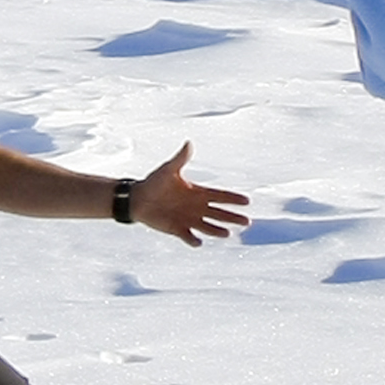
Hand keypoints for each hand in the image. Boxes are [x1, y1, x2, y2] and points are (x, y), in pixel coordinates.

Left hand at [132, 143, 248, 244]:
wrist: (137, 199)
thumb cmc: (154, 182)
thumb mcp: (168, 170)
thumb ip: (180, 159)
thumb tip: (188, 143)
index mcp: (197, 192)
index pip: (219, 196)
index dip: (233, 198)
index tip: (247, 201)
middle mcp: (196, 207)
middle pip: (219, 213)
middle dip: (232, 217)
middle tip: (247, 221)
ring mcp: (188, 219)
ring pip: (208, 226)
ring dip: (217, 230)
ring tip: (227, 234)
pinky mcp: (177, 229)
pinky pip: (188, 236)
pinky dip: (193, 240)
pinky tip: (198, 241)